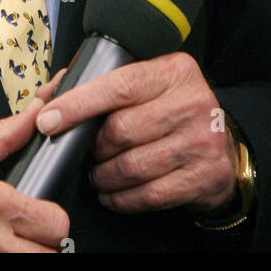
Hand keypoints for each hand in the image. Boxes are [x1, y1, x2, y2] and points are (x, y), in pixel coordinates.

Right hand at [0, 72, 69, 252]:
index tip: (39, 214)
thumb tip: (31, 114)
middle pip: (51, 253)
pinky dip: (1, 266)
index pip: (54, 221)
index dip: (50, 217)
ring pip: (33, 268)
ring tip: (8, 246)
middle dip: (43, 243)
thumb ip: (0, 137)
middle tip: (26, 234)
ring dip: (25, 257)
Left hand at [34, 52, 237, 215]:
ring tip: (97, 175)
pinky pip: (150, 194)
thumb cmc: (170, 109)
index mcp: (173, 71)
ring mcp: (203, 141)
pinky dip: (122, 199)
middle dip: (94, 147)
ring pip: (132, 166)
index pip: (117, 86)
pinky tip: (113, 194)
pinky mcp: (205, 176)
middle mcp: (192, 102)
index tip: (48, 120)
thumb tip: (47, 95)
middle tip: (87, 152)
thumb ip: (97, 84)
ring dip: (104, 176)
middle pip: (121, 131)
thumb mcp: (145, 83)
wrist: (224, 143)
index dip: (78, 105)